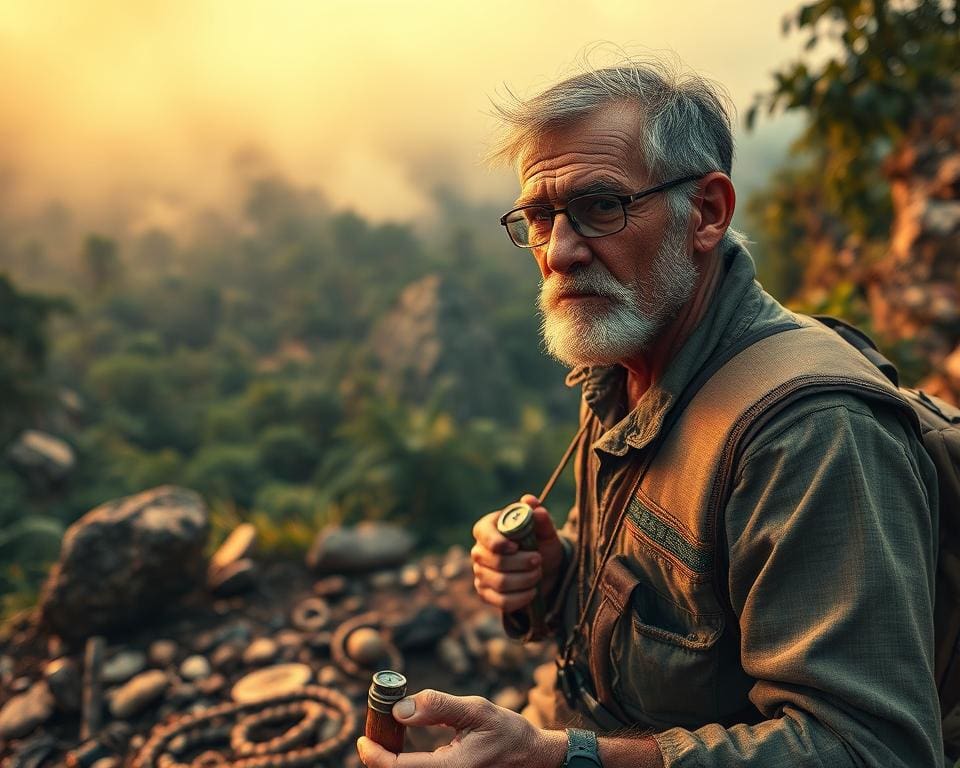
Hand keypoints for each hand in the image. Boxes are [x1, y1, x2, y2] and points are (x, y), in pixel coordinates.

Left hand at [356, 689, 566, 767]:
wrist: (534, 758)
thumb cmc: (508, 732)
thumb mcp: (476, 709)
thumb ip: (438, 707)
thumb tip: (400, 709)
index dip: (374, 756)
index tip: (362, 739)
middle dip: (379, 759)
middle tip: (372, 735)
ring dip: (392, 764)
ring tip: (385, 740)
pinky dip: (405, 766)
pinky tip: (402, 750)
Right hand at [471, 494, 564, 612]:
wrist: (545, 569)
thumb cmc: (541, 544)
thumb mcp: (546, 530)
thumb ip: (540, 517)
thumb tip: (531, 502)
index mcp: (488, 528)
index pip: (483, 533)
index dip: (498, 542)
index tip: (516, 546)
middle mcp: (479, 551)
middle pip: (495, 561)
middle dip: (522, 563)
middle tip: (538, 560)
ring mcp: (480, 574)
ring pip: (500, 583)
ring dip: (525, 580)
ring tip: (538, 574)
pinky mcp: (486, 594)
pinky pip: (501, 601)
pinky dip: (521, 598)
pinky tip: (532, 591)